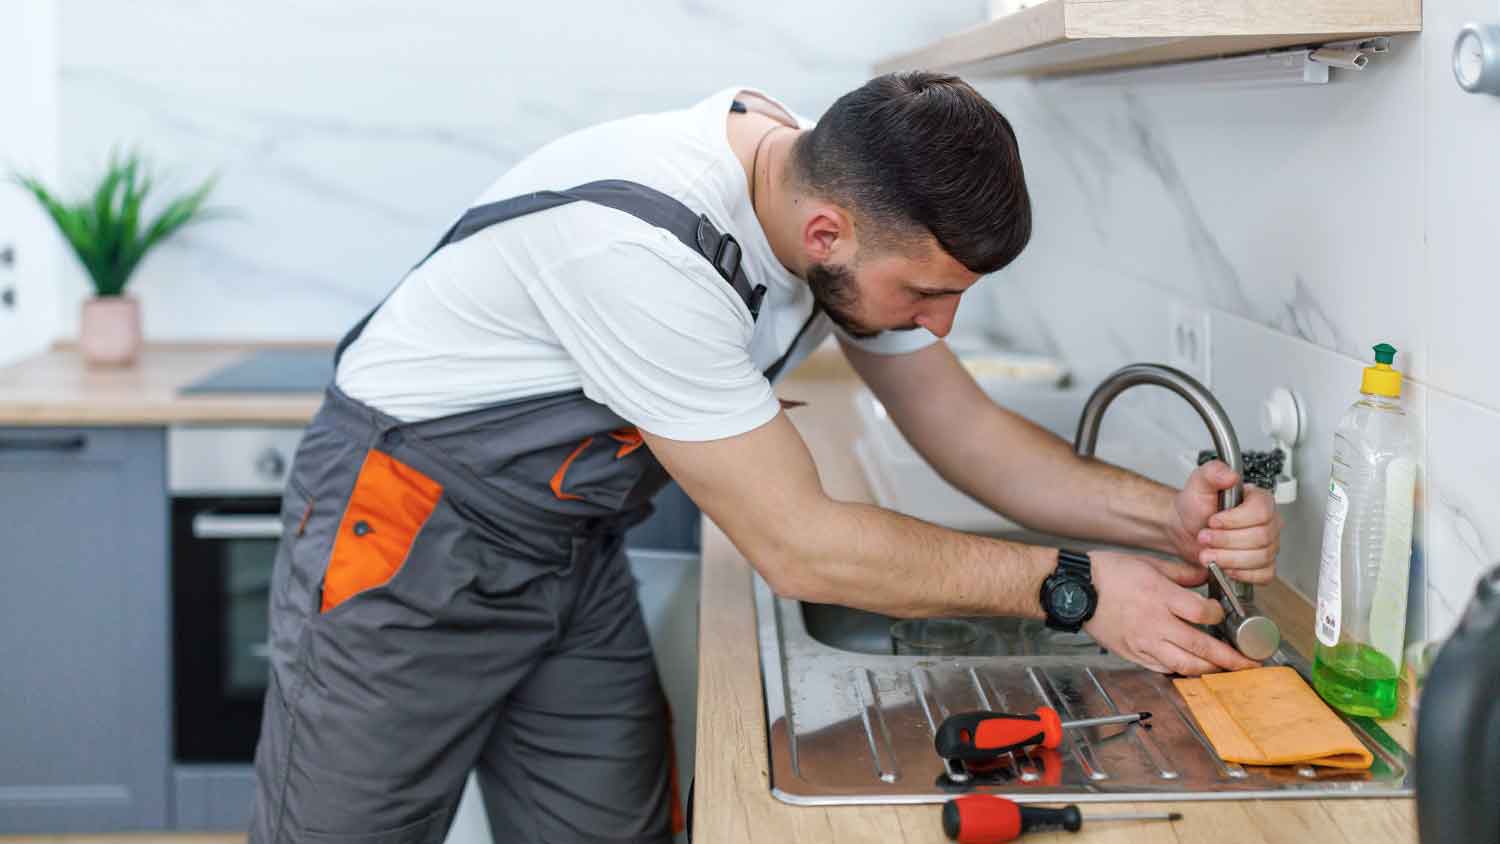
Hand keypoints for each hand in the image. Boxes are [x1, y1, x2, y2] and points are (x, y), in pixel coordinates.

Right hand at [1083, 550, 1259, 674]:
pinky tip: (1191, 669)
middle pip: (1201, 647)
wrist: (1075, 590)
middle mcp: (1154, 623)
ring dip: (1209, 670)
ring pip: (1184, 665)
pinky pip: (1161, 669)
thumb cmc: (1107, 573)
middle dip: (1230, 659)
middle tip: (1250, 664)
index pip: (1203, 614)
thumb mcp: (1149, 563)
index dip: (1220, 616)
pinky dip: (1180, 671)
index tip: (1223, 614)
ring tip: (1225, 671)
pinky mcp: (1133, 654)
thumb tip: (1205, 577)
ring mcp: (1143, 642)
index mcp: (1160, 596)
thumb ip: (1181, 573)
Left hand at [1166, 460, 1281, 585]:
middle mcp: (1268, 522)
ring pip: (1261, 557)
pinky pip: (1264, 574)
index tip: (1213, 521)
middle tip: (1204, 537)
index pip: (1262, 512)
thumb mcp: (1198, 484)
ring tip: (1207, 553)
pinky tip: (1224, 567)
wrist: (1185, 527)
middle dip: (1226, 540)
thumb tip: (1230, 475)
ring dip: (1229, 558)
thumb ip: (1212, 472)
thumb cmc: (1195, 506)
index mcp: (1259, 500)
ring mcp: (1268, 544)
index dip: (1235, 520)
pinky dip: (1242, 573)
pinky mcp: (1261, 564)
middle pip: (1261, 537)